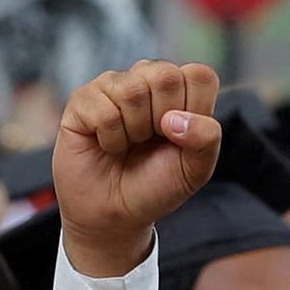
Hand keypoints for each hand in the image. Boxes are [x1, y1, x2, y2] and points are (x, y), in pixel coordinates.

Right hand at [53, 59, 222, 280]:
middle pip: (166, 76)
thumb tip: (174, 119)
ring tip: (128, 144)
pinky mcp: (83, 99)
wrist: (115, 213)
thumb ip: (206, 139)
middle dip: (162, 121)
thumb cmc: (155, 185)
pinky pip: (104, 111)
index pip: (199, 76)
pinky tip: (107, 145)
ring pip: (133, 91)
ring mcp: (113, 86)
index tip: (181, 137)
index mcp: (180, 89)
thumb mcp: (195, 169)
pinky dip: (110, 140)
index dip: (195, 110)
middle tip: (150, 141)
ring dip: (134, 131)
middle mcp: (146, 79)